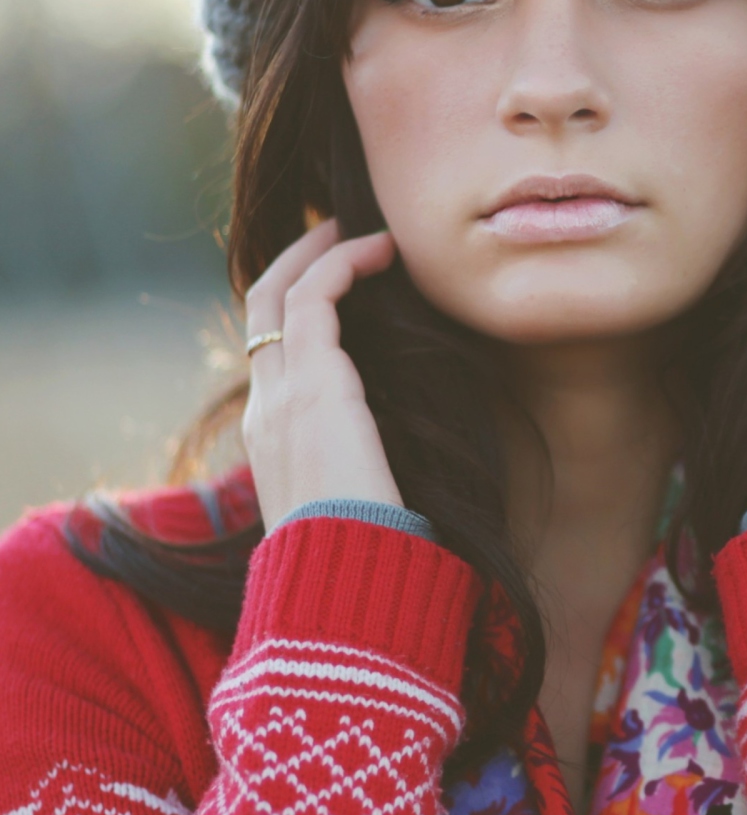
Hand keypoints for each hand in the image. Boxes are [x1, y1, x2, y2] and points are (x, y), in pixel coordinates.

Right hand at [241, 219, 403, 530]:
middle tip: (340, 232)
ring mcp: (283, 395)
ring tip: (367, 230)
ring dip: (321, 251)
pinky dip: (343, 262)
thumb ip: (376, 478)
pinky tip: (383, 249)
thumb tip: (417, 476)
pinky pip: (314, 296)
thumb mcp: (366, 509)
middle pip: (260, 311)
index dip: (298, 311)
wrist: (346, 584)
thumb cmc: (367, 560)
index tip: (343, 284)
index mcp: (274, 440)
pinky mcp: (315, 384)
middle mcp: (267, 410)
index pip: (271, 355)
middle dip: (297, 262)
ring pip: (279, 292)